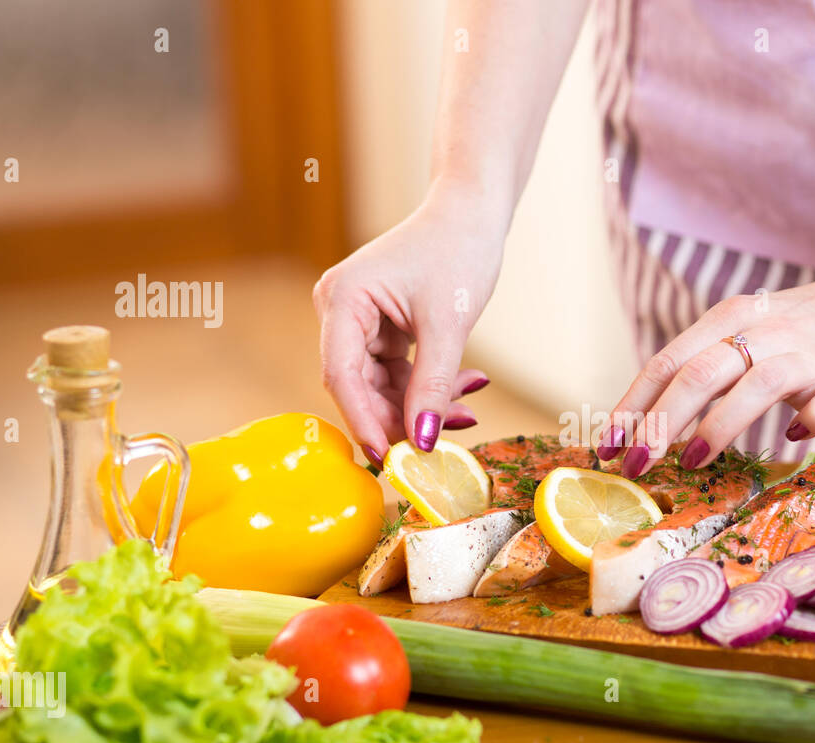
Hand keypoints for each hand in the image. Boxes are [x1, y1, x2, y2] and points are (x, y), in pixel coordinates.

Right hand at [315, 179, 508, 463]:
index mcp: (343, 299)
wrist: (474, 213)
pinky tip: (467, 389)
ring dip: (422, 405)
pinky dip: (429, 387)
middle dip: (401, 417)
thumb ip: (433, 386)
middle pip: (359, 386)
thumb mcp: (449, 325)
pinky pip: (397, 373)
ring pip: (381, 385)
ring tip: (469, 411)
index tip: (391, 457)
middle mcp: (341, 310)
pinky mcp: (381, 328)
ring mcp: (359, 320)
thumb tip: (423, 440)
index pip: (341, 376)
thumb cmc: (459, 251)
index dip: (364, 420)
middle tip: (441, 443)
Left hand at [596, 266, 814, 476]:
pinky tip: (795, 435)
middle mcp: (764, 331)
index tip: (607, 445)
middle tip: (637, 464)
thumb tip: (646, 427)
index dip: (633, 405)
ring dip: (720, 424)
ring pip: (756, 384)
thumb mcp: (745, 338)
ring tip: (694, 460)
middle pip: (699, 373)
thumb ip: (702, 371)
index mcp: (729, 320)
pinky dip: (810, 421)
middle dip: (660, 423)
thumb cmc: (802, 334)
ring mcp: (808, 352)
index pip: (667, 362)